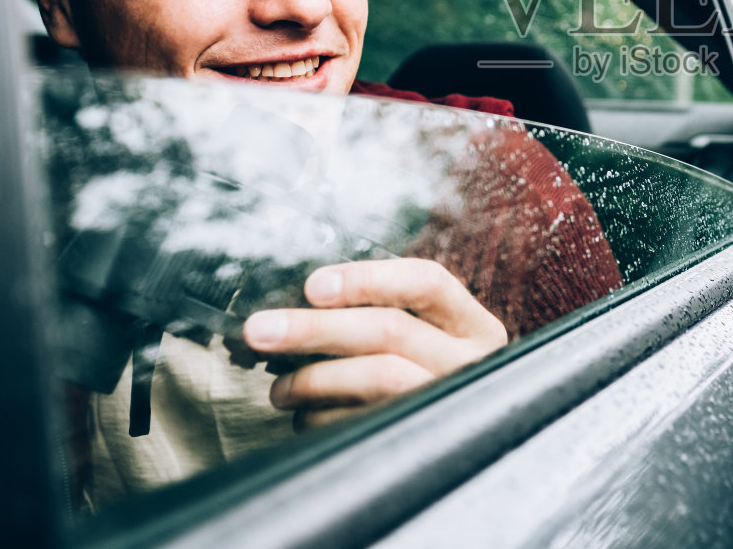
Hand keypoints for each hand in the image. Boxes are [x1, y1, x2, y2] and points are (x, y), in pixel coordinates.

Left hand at [241, 258, 507, 429]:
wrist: (457, 453)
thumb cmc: (421, 379)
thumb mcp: (424, 341)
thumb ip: (382, 315)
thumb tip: (302, 302)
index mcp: (473, 326)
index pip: (427, 283)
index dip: (368, 279)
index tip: (312, 286)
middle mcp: (471, 362)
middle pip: (390, 330)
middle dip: (316, 328)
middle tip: (259, 330)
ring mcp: (452, 404)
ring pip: (379, 376)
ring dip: (314, 378)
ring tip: (278, 388)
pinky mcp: (424, 442)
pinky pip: (366, 422)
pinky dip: (323, 418)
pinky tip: (305, 417)